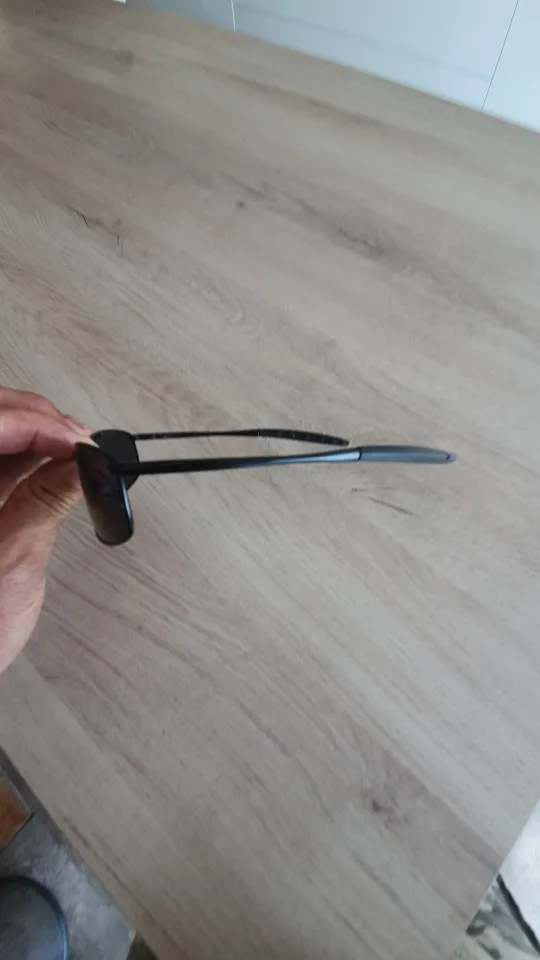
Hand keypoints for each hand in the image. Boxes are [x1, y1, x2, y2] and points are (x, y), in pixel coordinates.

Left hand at [0, 388, 90, 674]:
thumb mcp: (14, 561)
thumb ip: (45, 502)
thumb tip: (81, 465)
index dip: (37, 423)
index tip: (78, 442)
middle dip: (39, 419)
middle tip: (80, 442)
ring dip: (37, 434)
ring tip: (75, 453)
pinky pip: (0, 461)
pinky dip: (30, 456)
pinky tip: (56, 464)